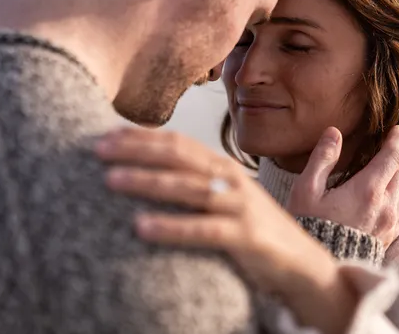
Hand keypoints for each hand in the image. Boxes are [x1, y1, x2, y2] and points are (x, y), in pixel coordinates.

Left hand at [96, 128, 356, 333]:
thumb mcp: (224, 197)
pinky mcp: (245, 235)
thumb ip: (194, 182)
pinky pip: (203, 229)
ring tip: (111, 180)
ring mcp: (239, 205)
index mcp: (221, 165)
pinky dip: (171, 227)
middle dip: (136, 150)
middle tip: (97, 150)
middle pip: (177, 157)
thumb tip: (147, 173)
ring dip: (147, 182)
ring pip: (187, 187)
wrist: (301, 263)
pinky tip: (141, 227)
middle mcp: (230, 178)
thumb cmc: (251, 228)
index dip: (140, 136)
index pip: (176, 142)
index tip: (105, 135)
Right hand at [289, 125, 398, 249]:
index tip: (397, 129)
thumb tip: (334, 132)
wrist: (321, 267)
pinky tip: (397, 189)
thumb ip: (322, 159)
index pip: (391, 158)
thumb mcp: (307, 189)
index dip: (395, 141)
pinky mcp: (389, 235)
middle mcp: (385, 205)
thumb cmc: (310, 225)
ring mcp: (390, 222)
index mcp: (367, 190)